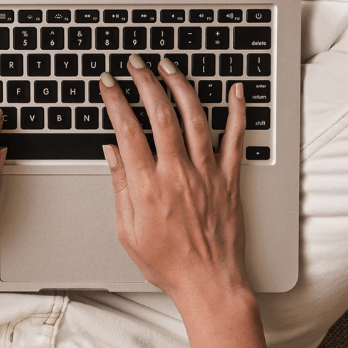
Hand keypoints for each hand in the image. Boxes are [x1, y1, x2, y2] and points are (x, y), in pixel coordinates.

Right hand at [100, 56, 249, 302]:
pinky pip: (236, 139)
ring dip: (181, 86)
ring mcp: (207, 174)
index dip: (115, 101)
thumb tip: (111, 151)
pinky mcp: (229, 180)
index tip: (108, 83)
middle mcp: (177, 174)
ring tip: (169, 66)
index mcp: (147, 187)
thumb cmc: (168, 264)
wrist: (210, 283)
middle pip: (160, 114)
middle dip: (145, 82)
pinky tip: (236, 90)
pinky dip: (238, 111)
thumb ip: (119, 187)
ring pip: (195, 118)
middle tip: (136, 64)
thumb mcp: (127, 231)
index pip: (127, 130)